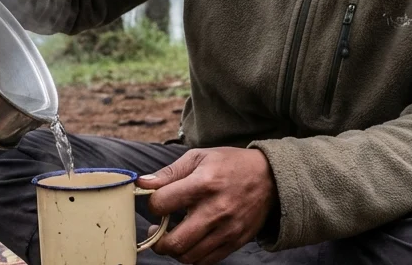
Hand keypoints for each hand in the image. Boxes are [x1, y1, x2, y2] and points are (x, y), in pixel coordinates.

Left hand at [137, 148, 277, 264]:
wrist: (270, 178)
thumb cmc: (230, 164)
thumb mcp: (199, 157)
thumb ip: (168, 173)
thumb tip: (142, 184)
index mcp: (204, 183)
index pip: (162, 203)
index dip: (152, 204)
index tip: (157, 202)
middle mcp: (216, 210)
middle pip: (175, 241)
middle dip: (156, 240)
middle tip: (155, 230)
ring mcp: (227, 230)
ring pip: (188, 256)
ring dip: (173, 249)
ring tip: (172, 236)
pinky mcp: (235, 242)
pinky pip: (205, 261)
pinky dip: (192, 255)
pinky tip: (190, 241)